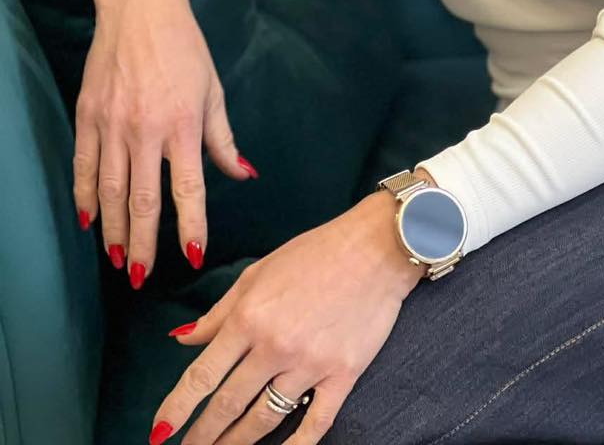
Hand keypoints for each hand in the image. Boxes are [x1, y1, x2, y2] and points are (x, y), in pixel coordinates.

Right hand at [75, 0, 255, 286]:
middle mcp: (146, 130)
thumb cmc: (184, 48)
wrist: (140, 8)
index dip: (192, 227)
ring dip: (115, 230)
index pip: (188, 189)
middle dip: (144, 244)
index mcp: (183, 125)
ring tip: (120, 260)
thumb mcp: (213, 91)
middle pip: (144, 201)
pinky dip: (85, 197)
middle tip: (142, 278)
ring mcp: (112, 125)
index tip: (194, 257)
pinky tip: (89, 221)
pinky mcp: (88, 116)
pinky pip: (83, 167)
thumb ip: (223, 140)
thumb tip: (243, 175)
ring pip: (111, 191)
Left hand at [150, 191, 425, 444]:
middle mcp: (275, 345)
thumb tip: (182, 338)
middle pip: (228, 405)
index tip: (158, 431)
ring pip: (264, 419)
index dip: (177, 408)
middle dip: (202, 435)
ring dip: (237, 443)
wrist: (376, 247)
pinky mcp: (342, 374)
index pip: (202, 374)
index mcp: (250, 317)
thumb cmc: (316, 252)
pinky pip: (315, 423)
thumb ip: (220, 311)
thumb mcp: (258, 272)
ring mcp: (310, 364)